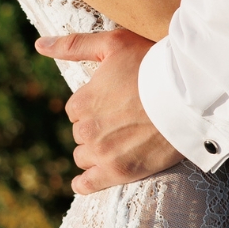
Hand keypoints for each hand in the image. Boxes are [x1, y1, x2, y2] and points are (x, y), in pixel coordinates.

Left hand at [34, 28, 184, 193]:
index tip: (116, 103)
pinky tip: (84, 182)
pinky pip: (89, 183)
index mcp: (81, 101)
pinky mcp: (120, 171)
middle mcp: (86, 128)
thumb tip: (39, 45)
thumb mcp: (111, 44)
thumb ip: (73, 45)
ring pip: (85, 156)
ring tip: (121, 144)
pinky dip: (85, 183)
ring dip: (96, 151)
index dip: (94, 106)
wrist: (189, 96)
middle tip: (125, 121)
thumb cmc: (152, 65)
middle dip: (97, 128)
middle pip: (81, 134)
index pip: (76, 110)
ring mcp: (102, 152)